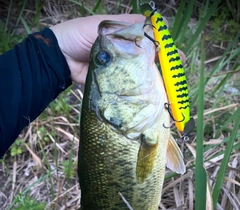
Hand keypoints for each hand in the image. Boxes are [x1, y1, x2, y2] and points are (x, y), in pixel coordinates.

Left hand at [51, 14, 185, 83]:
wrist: (60, 58)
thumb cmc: (79, 35)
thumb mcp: (103, 25)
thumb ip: (126, 26)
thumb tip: (152, 27)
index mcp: (126, 35)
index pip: (151, 39)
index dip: (164, 46)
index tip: (174, 55)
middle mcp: (127, 52)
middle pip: (151, 58)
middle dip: (166, 65)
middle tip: (176, 73)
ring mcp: (122, 69)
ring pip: (144, 74)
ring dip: (157, 80)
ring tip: (169, 86)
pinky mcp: (116, 83)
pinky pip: (131, 87)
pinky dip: (142, 91)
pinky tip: (153, 95)